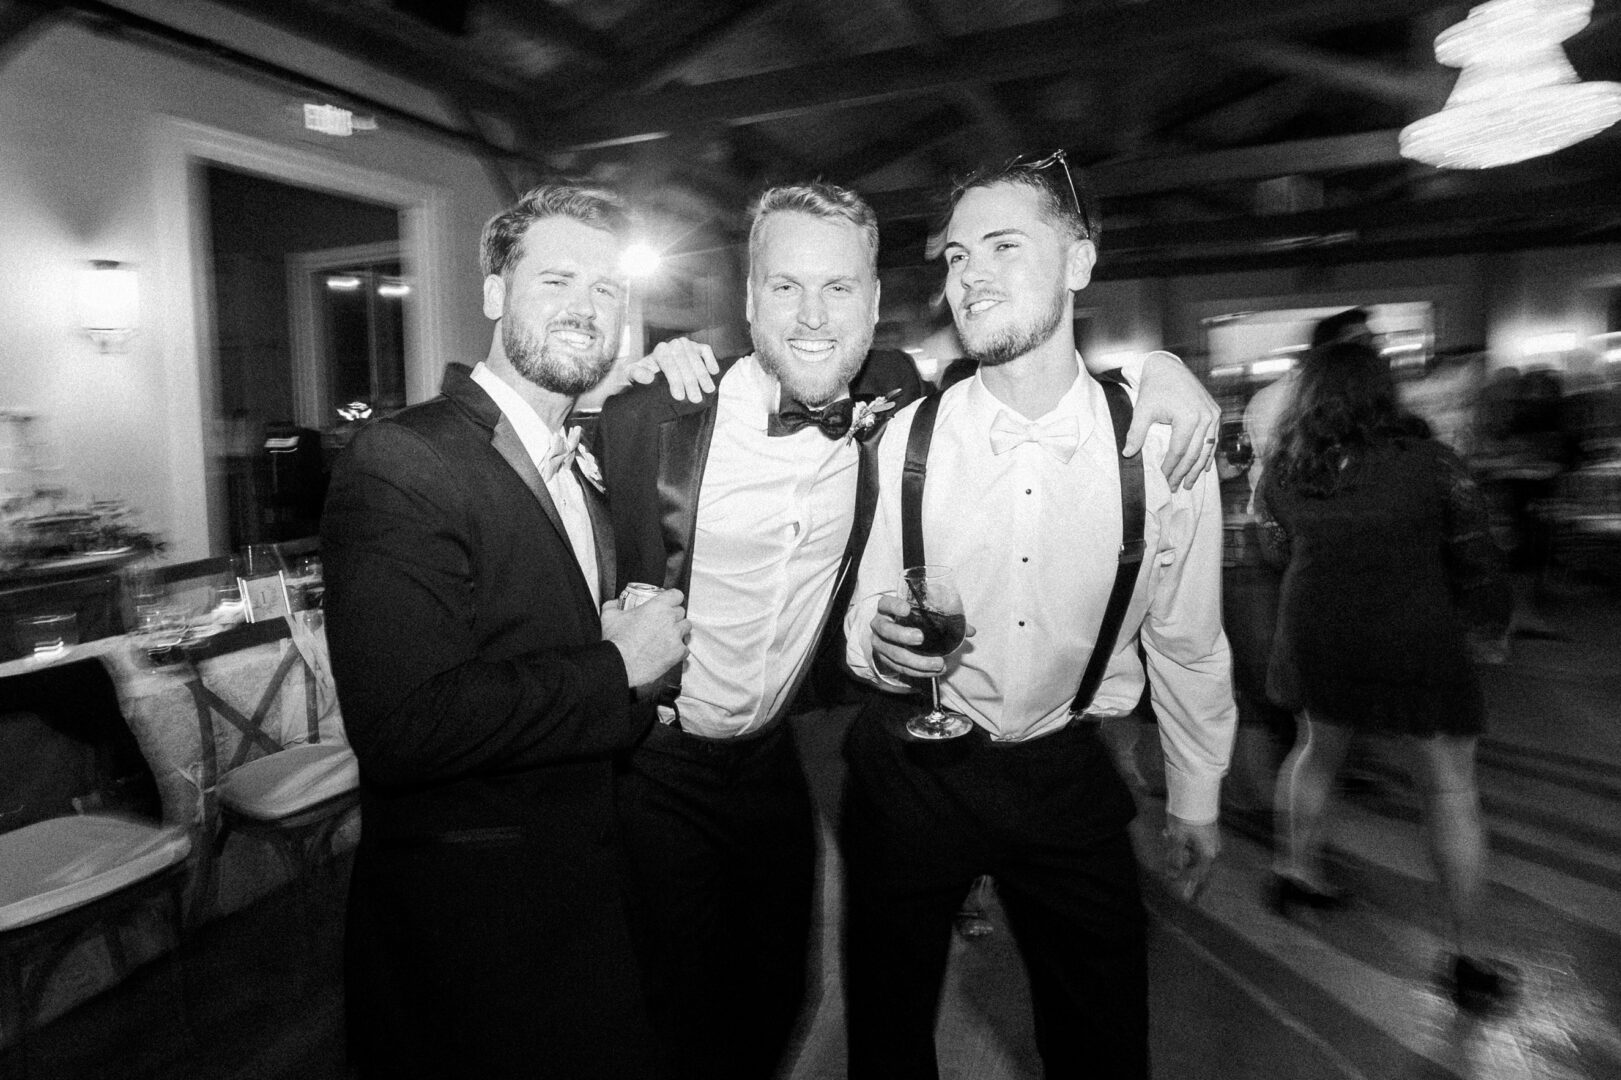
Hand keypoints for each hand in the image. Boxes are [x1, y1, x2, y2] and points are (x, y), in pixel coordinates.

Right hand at [600, 589, 689, 694]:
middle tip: (664, 622)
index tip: (669, 603)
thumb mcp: (609, 616)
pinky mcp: (678, 653)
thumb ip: (614, 605)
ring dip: (679, 631)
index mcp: (657, 606)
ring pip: (686, 629)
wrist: (620, 664)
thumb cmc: (616, 641)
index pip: (676, 595)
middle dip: (674, 616)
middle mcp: (670, 619)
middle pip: (681, 612)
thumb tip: (616, 602)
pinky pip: (685, 649)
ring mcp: (676, 636)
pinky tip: (670, 652)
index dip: (673, 599)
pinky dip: (679, 651)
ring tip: (669, 637)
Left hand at [626, 338, 719, 402]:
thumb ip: (636, 374)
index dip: (675, 380)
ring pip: (695, 358)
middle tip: (695, 399)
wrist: (647, 371)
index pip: (669, 363)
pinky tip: (713, 372)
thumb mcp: (631, 376)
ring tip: (708, 391)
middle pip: (684, 362)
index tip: (679, 397)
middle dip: (690, 381)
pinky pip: (705, 350)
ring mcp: (685, 345)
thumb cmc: (639, 375)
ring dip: (703, 375)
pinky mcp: (695, 347)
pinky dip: (710, 359)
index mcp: (659, 351)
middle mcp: (672, 345)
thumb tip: (648, 377)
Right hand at [869, 594, 973, 678]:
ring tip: (937, 663)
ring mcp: (880, 644)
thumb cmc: (911, 620)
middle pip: (886, 630)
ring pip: (893, 653)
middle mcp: (879, 625)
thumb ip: (946, 619)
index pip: (886, 603)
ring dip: (916, 661)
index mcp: (887, 609)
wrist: (891, 637)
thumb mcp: (924, 614)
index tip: (907, 609)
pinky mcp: (884, 660)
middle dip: (903, 635)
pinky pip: (899, 668)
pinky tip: (933, 672)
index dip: (895, 606)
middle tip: (921, 638)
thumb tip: (970, 631)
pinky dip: (917, 672)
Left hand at [1123, 351, 1220, 490]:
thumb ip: (1136, 433)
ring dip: (1198, 468)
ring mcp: (1213, 414)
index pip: (1179, 451)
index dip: (1170, 468)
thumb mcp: (1142, 410)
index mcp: (1188, 417)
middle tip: (1176, 488)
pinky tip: (1203, 467)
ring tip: (1189, 483)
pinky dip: (1208, 453)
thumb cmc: (1154, 388)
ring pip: (1207, 448)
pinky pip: (1213, 438)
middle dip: (1184, 473)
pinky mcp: (1215, 412)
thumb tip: (1128, 454)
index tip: (1163, 480)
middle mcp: (1205, 417)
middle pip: (1194, 453)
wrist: (1168, 367)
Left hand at [1162, 814, 1220, 903]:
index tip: (1184, 898)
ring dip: (1179, 849)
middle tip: (1169, 850)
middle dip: (1180, 862)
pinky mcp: (1208, 833)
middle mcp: (1213, 850)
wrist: (1196, 794)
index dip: (1189, 886)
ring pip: (1193, 853)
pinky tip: (1171, 831)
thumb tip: (1172, 876)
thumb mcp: (1176, 839)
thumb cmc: (1186, 818)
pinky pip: (1194, 844)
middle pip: (1195, 865)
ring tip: (1166, 833)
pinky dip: (1183, 842)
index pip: (1198, 876)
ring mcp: (1212, 841)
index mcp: (1207, 854)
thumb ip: (1175, 859)